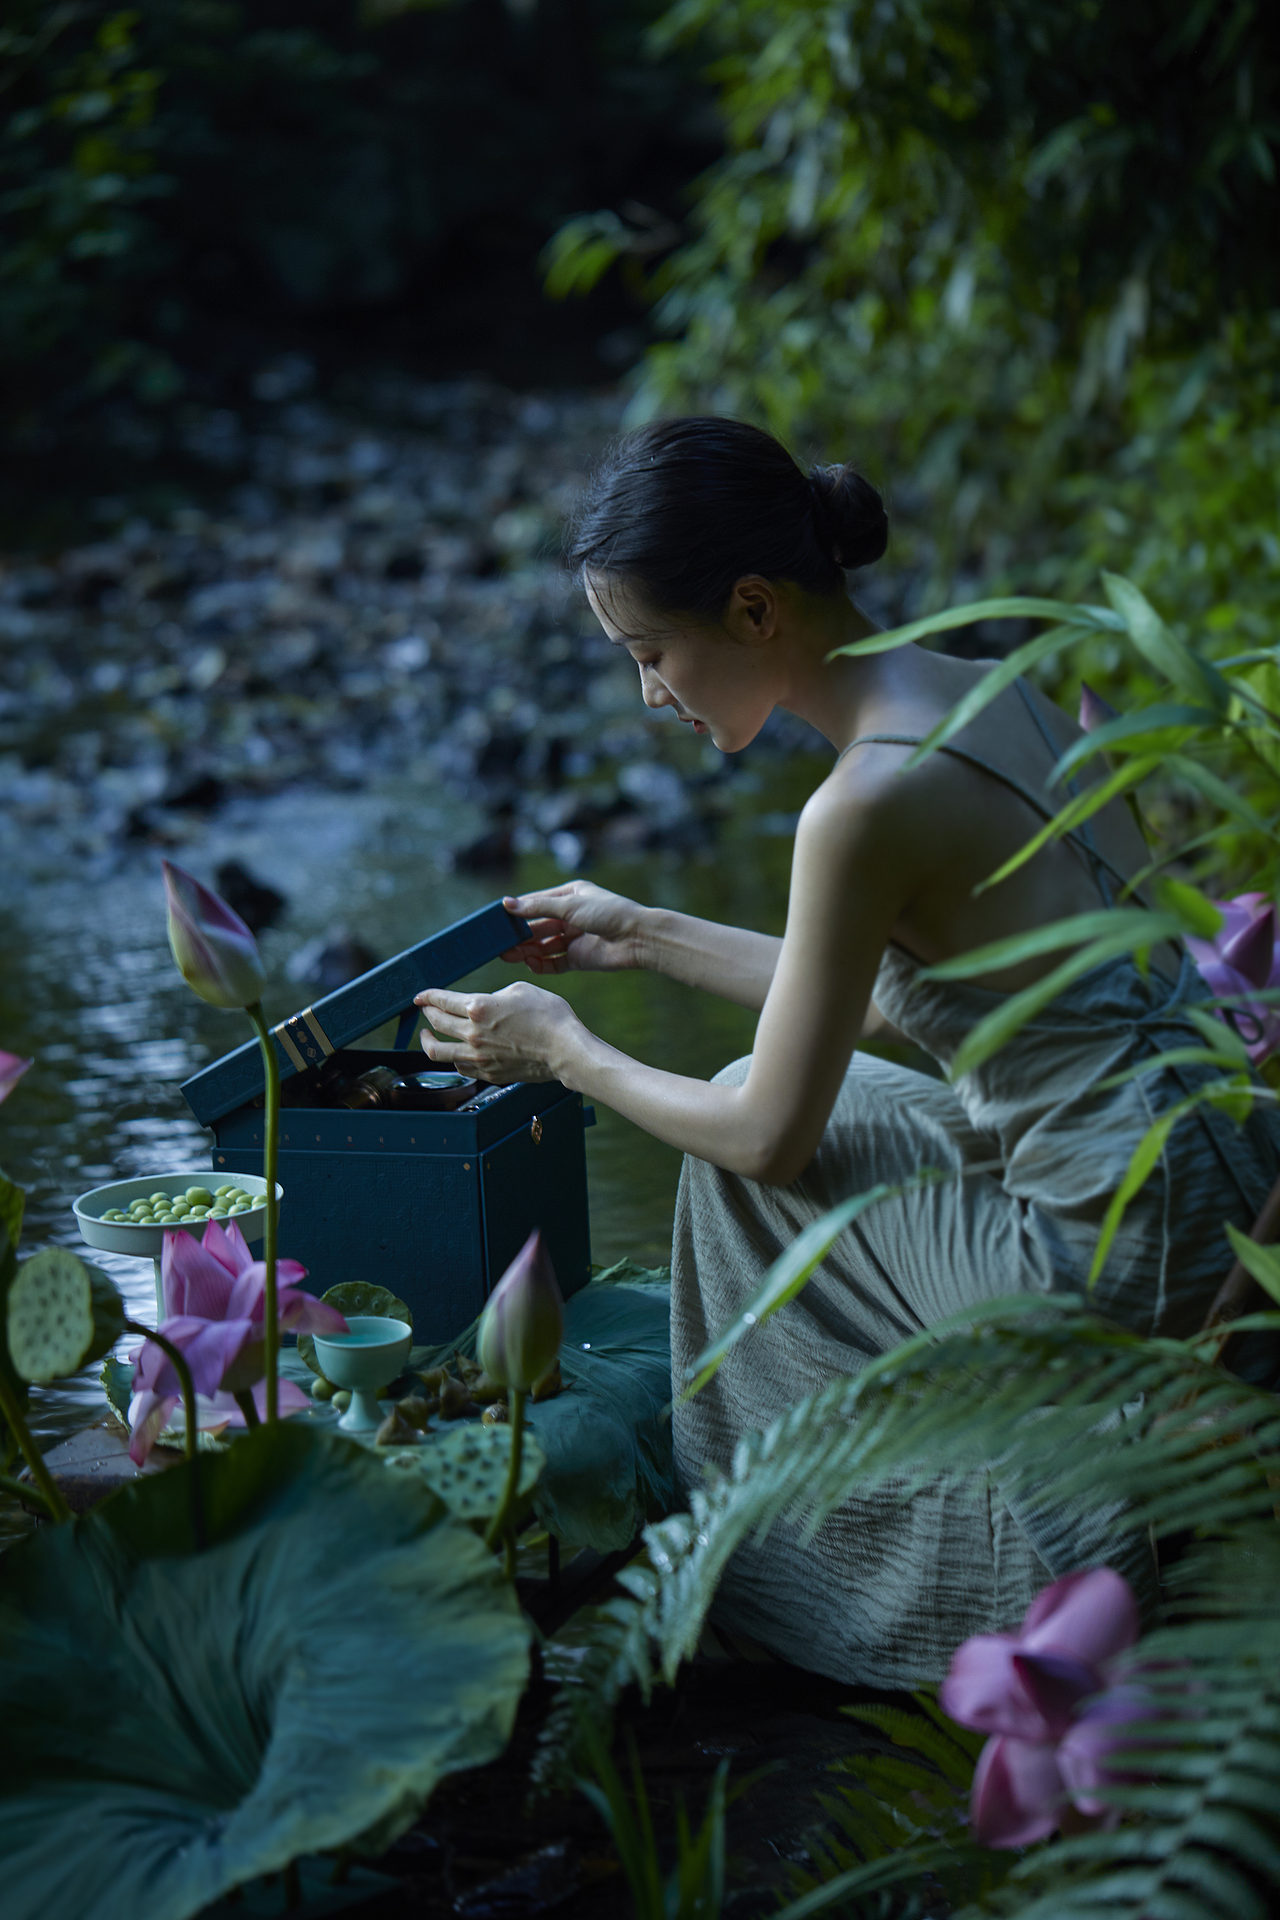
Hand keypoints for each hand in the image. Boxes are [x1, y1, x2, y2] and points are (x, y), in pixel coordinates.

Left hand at [413, 980, 583, 1084]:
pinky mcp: (488, 1073)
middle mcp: (472, 1033)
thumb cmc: (550, 1017)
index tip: (420, 996)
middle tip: (425, 1009)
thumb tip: (486, 1003)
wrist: (565, 1050)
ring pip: (438, 1052)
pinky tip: (454, 1054)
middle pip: (436, 1023)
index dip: (427, 996)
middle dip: (426, 1013)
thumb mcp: (521, 990)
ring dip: (427, 1041)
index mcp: (478, 1008)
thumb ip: (495, 995)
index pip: (441, 1000)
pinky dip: (452, 1059)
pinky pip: (459, 1067)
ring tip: (427, 1036)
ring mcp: (478, 1057)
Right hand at [501, 882, 644, 975]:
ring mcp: (574, 939)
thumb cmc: (608, 912)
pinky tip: (530, 964)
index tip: (496, 921)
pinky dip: (542, 965)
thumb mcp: (569, 905)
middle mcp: (570, 917)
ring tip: (509, 956)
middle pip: (537, 927)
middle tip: (499, 945)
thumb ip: (537, 907)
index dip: (516, 912)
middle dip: (519, 936)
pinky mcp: (579, 958)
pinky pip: (554, 963)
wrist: (637, 938)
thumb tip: (507, 904)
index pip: (535, 903)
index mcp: (568, 897)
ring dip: (527, 951)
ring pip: (543, 946)